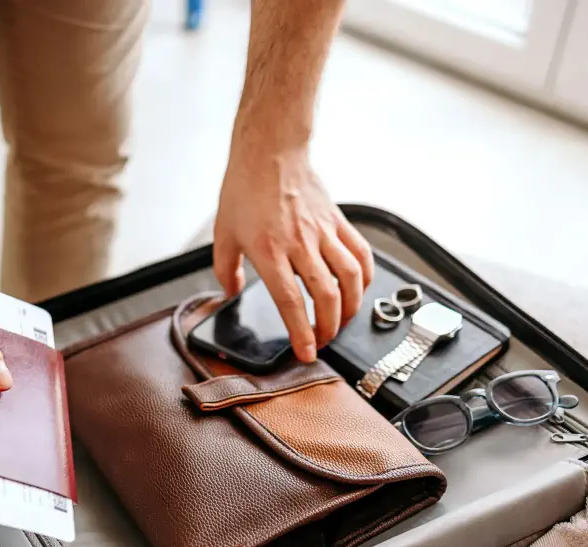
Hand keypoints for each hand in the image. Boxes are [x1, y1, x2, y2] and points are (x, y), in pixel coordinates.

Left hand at [213, 146, 372, 362]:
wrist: (269, 152)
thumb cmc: (244, 190)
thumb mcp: (222, 233)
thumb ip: (223, 269)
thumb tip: (228, 293)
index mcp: (268, 251)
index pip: (290, 301)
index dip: (301, 331)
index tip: (306, 352)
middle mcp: (299, 244)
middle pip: (326, 295)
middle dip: (329, 328)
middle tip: (323, 341)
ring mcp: (322, 232)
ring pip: (350, 277)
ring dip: (350, 307)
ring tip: (341, 322)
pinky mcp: (338, 221)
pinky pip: (360, 253)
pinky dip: (364, 277)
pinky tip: (358, 290)